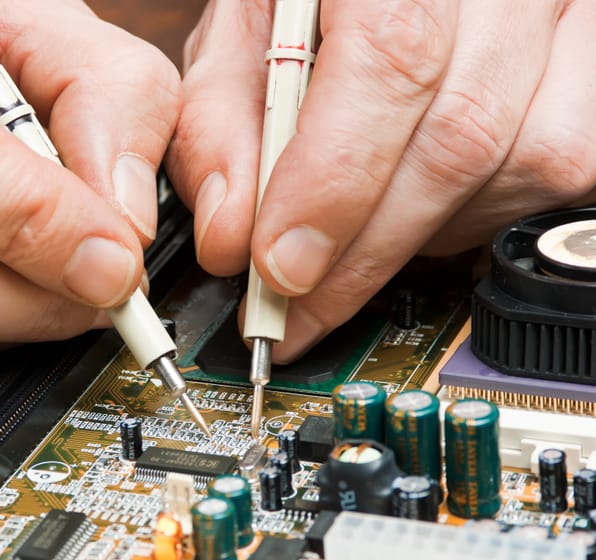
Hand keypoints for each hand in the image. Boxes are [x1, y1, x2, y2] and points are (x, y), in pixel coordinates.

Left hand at [168, 0, 595, 361]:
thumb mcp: (242, 34)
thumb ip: (223, 125)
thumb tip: (230, 238)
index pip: (390, 66)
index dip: (333, 186)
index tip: (279, 268)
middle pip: (455, 139)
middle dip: (363, 252)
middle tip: (297, 308)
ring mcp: (562, 25)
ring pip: (512, 169)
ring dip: (417, 233)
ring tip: (356, 234)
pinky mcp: (586, 75)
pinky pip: (551, 175)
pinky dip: (474, 215)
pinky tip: (422, 201)